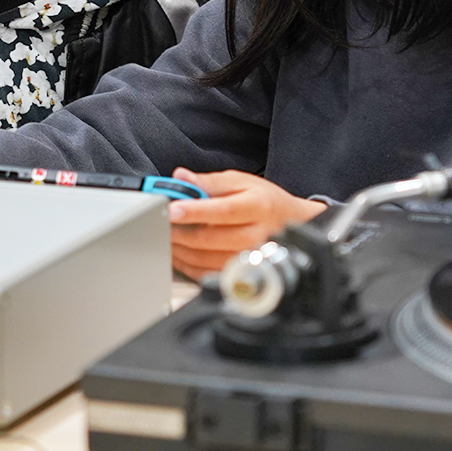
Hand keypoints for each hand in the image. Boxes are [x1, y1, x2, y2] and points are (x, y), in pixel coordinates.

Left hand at [165, 168, 326, 280]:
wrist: (292, 223)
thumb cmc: (264, 201)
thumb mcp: (241, 182)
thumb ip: (208, 182)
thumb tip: (180, 177)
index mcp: (257, 206)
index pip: (223, 211)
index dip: (195, 211)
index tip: (173, 209)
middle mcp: (256, 235)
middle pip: (210, 239)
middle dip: (179, 231)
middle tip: (160, 222)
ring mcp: (249, 259)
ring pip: (205, 259)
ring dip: (179, 249)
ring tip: (166, 235)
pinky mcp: (241, 273)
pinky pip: (207, 273)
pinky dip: (186, 264)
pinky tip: (178, 251)